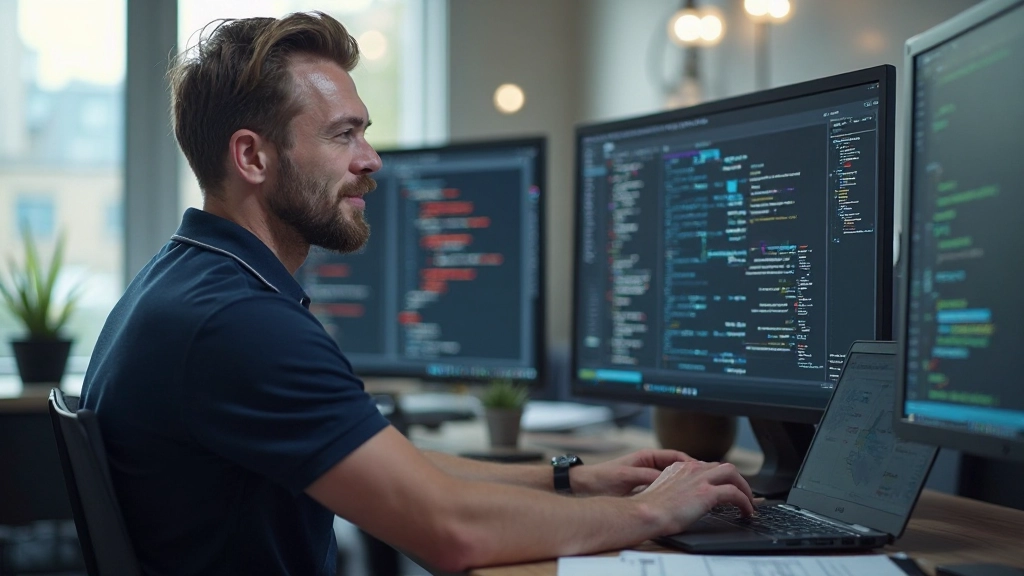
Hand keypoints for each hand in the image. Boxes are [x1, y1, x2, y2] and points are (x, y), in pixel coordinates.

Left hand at [570, 449, 698, 496]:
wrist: (584, 486)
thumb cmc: (602, 477)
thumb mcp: (626, 476)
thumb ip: (647, 476)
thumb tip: (668, 479)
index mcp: (647, 456)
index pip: (677, 456)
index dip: (692, 463)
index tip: (703, 471)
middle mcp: (649, 465)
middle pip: (678, 468)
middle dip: (692, 475)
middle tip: (707, 483)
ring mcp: (647, 477)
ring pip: (672, 481)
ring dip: (684, 487)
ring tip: (698, 495)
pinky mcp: (643, 489)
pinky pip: (663, 490)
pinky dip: (673, 495)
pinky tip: (680, 504)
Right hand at [635, 460, 755, 534]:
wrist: (645, 513)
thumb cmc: (648, 509)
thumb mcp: (662, 491)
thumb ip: (674, 489)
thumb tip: (683, 500)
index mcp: (679, 467)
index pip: (707, 466)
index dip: (719, 477)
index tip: (725, 487)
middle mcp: (691, 469)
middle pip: (723, 466)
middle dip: (737, 480)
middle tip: (743, 494)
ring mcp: (700, 479)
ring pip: (732, 474)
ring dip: (744, 488)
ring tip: (749, 503)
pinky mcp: (707, 493)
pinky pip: (734, 493)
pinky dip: (745, 502)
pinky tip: (746, 512)